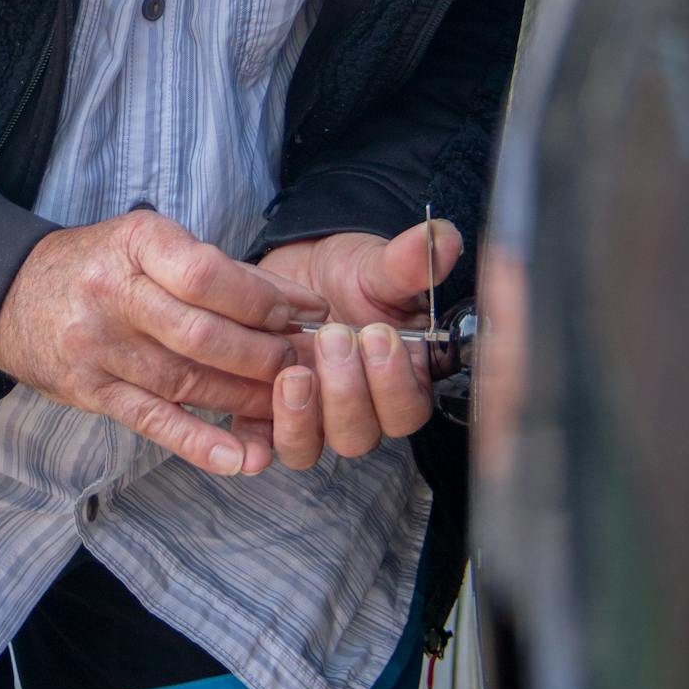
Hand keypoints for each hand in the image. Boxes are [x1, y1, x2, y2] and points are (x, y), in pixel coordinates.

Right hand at [0, 211, 321, 475]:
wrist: (10, 294)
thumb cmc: (98, 264)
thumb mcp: (148, 244)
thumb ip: (219, 270)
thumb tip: (299, 303)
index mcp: (135, 244)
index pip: (208, 274)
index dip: (263, 299)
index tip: (303, 312)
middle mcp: (113, 294)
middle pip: (203, 334)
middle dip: (263, 354)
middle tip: (303, 363)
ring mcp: (98, 347)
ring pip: (185, 380)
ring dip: (244, 397)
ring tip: (286, 403)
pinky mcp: (91, 391)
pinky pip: (151, 421)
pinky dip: (197, 442)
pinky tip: (238, 458)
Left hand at [231, 220, 462, 470]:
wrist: (301, 269)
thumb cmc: (349, 274)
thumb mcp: (376, 265)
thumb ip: (408, 262)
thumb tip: (441, 239)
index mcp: (397, 383)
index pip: (407, 411)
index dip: (394, 384)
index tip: (378, 335)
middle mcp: (357, 410)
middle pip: (358, 436)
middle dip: (346, 392)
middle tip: (334, 336)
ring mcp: (310, 416)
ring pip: (308, 448)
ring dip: (301, 417)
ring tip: (293, 372)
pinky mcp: (265, 411)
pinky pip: (259, 442)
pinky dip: (253, 443)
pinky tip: (248, 430)